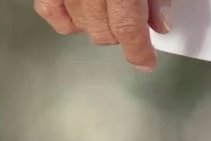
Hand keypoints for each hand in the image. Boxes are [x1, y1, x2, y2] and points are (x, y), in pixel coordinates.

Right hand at [34, 0, 170, 70]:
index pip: (127, 28)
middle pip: (103, 31)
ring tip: (108, 12)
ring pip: (78, 24)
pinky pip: (49, 9)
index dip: (139, 50)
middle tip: (132, 24)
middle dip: (120, 35)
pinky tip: (79, 14)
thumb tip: (161, 23)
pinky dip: (63, 17)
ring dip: (96, 26)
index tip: (147, 61)